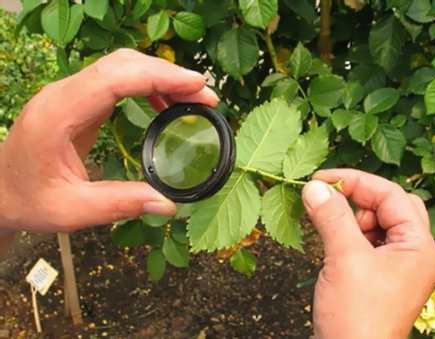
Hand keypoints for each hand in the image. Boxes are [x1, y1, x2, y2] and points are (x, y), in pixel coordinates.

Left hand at [0, 49, 217, 232]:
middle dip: (167, 74)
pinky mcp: (78, 100)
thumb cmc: (28, 200)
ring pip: (121, 68)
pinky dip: (146, 86)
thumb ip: (120, 204)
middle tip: (205, 95)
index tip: (196, 85)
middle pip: (122, 64)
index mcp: (57, 115)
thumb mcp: (72, 211)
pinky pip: (117, 81)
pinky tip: (164, 105)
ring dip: (160, 77)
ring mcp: (70, 94)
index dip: (157, 76)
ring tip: (193, 98)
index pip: (113, 79)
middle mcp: (62, 95)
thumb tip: (169, 205)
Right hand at [302, 169, 434, 338]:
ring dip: (349, 217)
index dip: (357, 182)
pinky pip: (366, 242)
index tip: (323, 179)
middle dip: (357, 199)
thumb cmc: (356, 316)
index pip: (392, 196)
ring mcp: (396, 266)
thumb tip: (314, 187)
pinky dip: (347, 234)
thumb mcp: (344, 259)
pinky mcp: (378, 276)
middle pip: (389, 207)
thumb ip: (332, 217)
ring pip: (376, 224)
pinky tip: (329, 238)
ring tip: (324, 222)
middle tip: (327, 198)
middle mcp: (412, 254)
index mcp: (418, 247)